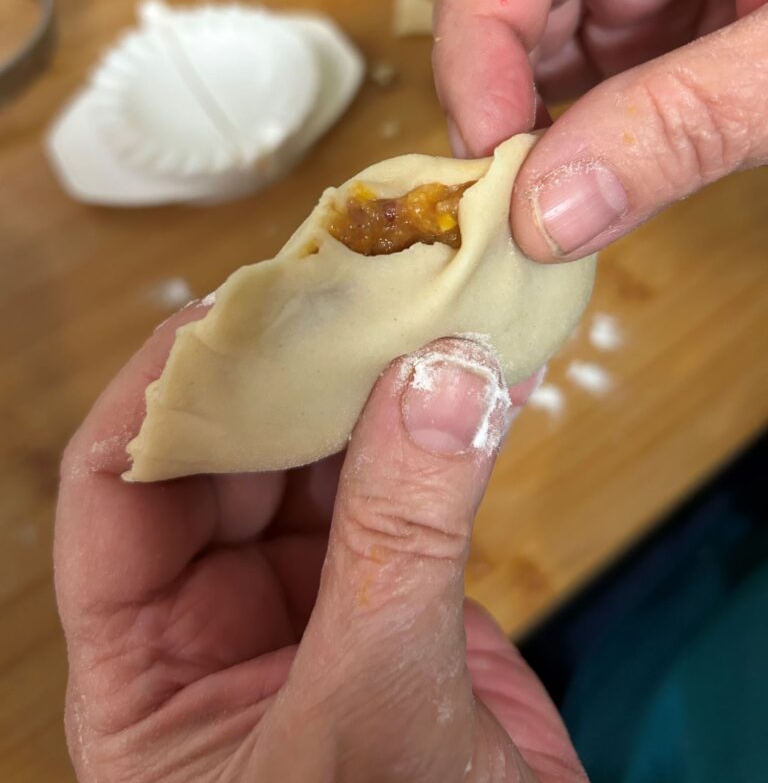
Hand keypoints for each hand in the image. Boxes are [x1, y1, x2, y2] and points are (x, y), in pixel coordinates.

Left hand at [55, 305, 584, 782]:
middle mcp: (217, 621)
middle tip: (346, 285)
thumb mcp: (370, 716)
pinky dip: (446, 429)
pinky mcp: (400, 595)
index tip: (236, 307)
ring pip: (323, 459)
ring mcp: (314, 601)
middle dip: (283, 369)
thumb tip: (440, 381)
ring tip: (419, 308)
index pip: (116, 488)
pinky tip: (485, 374)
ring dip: (371, 386)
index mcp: (146, 669)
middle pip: (227, 453)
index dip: (163, 388)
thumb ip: (400, 545)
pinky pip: (411, 486)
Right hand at [433, 0, 767, 261]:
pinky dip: (558, 127)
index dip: (481, 21)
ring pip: (524, 19)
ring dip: (518, 110)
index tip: (488, 142)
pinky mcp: (657, 9)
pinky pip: (570, 64)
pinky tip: (577, 174)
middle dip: (487, 68)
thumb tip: (544, 215)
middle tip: (502, 180)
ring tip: (542, 192)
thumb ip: (682, 125)